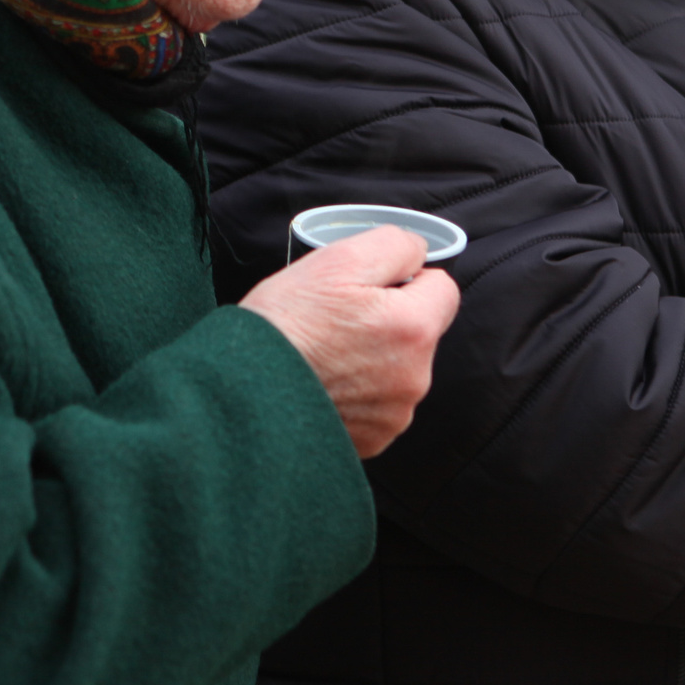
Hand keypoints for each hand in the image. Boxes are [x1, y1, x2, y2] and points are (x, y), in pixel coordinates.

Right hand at [239, 227, 459, 458]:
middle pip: (420, 332)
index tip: (369, 288)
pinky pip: (378, 404)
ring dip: (373, 358)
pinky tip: (324, 383)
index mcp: (412, 328)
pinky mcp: (373, 438)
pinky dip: (358, 393)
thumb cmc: (284, 326)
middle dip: (389, 320)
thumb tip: (418, 251)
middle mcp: (414, 377)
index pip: (443, 288)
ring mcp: (394, 414)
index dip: (407, 279)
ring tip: (325, 354)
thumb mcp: (337, 261)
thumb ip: (394, 245)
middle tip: (337, 320)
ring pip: (398, 369)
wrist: (242, 393)